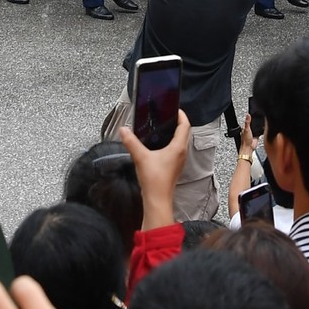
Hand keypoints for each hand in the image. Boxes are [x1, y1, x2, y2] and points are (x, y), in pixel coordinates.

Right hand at [118, 110, 191, 229]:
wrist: (157, 200)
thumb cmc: (154, 180)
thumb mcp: (141, 157)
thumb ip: (131, 142)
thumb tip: (123, 130)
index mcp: (178, 147)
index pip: (185, 125)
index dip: (181, 115)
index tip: (175, 109)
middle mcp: (181, 153)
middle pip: (184, 132)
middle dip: (179, 122)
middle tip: (169, 115)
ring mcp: (179, 161)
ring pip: (181, 142)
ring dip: (176, 133)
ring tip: (164, 127)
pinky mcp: (174, 167)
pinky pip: (176, 150)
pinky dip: (171, 143)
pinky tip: (160, 144)